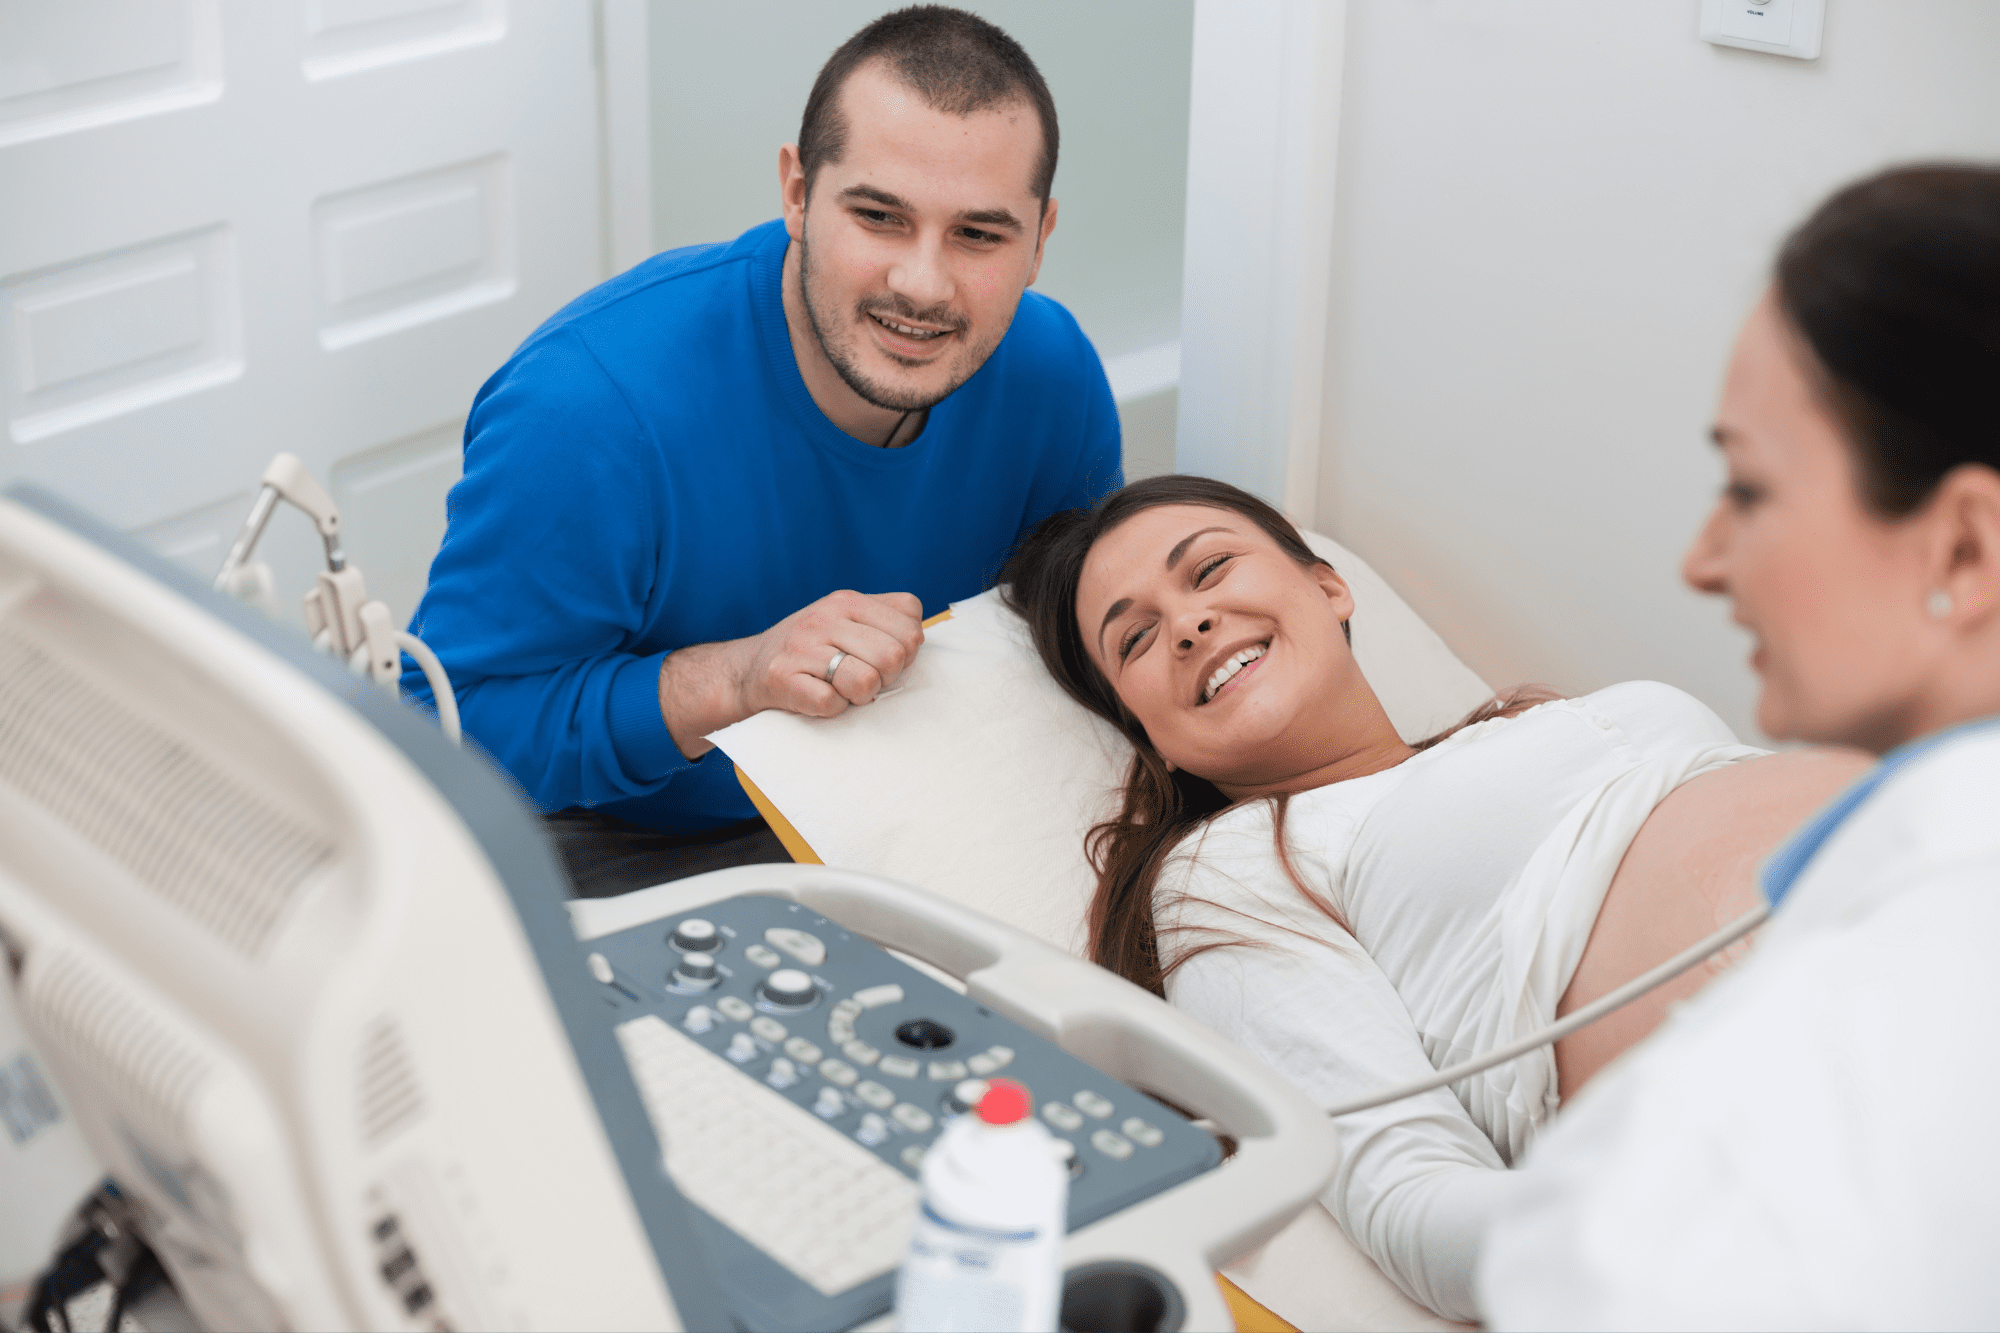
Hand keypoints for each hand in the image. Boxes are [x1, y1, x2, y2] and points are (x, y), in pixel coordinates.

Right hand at [659, 590, 924, 757]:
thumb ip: (886, 620)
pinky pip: (832, 704)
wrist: (743, 672)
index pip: (910, 622)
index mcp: (847, 601)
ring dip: (861, 696)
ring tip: (842, 690)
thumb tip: (919, 637)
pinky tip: (820, 699)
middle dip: (887, 677)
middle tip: (864, 680)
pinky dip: (833, 710)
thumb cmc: (809, 652)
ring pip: (867, 681)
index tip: (882, 659)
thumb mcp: (845, 621)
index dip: (907, 649)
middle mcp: (825, 618)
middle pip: (895, 655)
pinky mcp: (784, 680)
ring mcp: (802, 648)